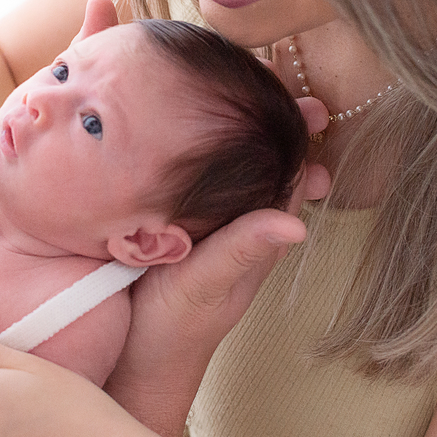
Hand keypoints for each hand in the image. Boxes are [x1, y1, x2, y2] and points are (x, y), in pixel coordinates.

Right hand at [104, 95, 329, 436]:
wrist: (130, 363)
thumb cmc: (171, 329)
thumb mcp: (205, 285)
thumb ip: (242, 249)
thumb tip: (299, 221)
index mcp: (249, 235)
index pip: (286, 176)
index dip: (297, 136)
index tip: (306, 96)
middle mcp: (230, 226)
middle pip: (258, 165)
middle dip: (268, 123)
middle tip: (276, 73)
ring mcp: (200, 226)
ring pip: (225, 170)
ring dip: (228, 132)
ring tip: (234, 84)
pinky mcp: (166, 226)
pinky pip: (192, 182)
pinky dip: (195, 152)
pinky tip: (179, 127)